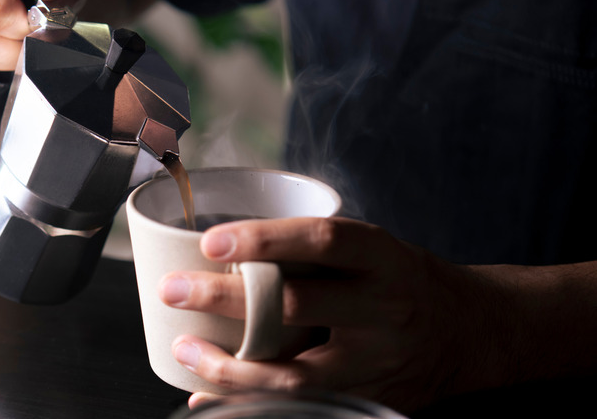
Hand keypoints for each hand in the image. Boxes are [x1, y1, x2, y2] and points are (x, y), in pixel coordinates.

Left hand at [158, 217, 516, 412]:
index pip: (322, 241)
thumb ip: (318, 252)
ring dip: (228, 365)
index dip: (265, 240)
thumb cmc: (403, 282)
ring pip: (294, 373)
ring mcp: (376, 362)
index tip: (211, 242)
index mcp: (383, 259)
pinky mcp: (368, 399)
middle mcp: (383, 310)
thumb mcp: (375, 251)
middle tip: (172, 290)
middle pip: (297, 306)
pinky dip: (250, 402)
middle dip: (225, 300)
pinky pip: (301, 405)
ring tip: (184, 348)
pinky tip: (208, 395)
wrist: (470, 334)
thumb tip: (229, 250)